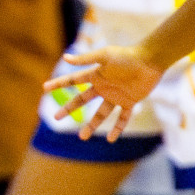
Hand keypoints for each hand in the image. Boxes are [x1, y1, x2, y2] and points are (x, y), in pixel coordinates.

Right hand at [43, 44, 163, 140]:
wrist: (150, 61)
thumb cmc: (127, 56)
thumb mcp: (104, 56)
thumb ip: (85, 59)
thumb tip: (65, 57)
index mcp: (95, 74)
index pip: (73, 80)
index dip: (59, 84)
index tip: (44, 88)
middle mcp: (103, 86)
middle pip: (82, 100)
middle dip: (69, 109)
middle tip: (56, 118)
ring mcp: (116, 95)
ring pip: (100, 114)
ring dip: (91, 125)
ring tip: (82, 137)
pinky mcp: (129, 101)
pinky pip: (122, 118)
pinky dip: (117, 128)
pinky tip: (111, 139)